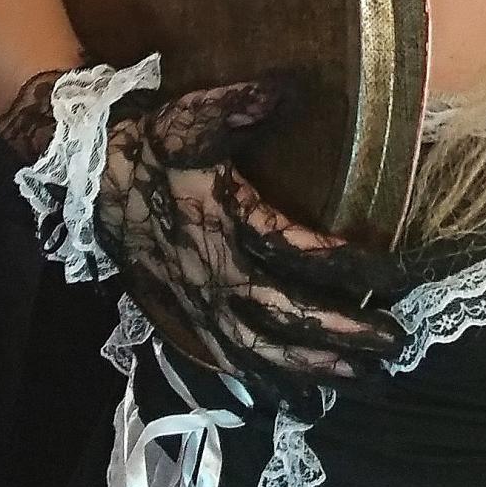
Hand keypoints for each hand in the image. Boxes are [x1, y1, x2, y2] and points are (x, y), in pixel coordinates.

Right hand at [92, 70, 411, 412]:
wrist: (86, 170)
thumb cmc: (148, 139)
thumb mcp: (191, 112)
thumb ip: (241, 102)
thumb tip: (291, 87)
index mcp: (224, 223)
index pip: (300, 252)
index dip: (352, 265)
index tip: (399, 272)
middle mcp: (212, 274)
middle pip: (286, 317)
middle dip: (343, 336)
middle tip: (394, 346)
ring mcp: (195, 301)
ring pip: (258, 352)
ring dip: (311, 370)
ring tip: (360, 383)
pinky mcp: (181, 313)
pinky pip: (226, 359)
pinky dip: (263, 382)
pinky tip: (293, 399)